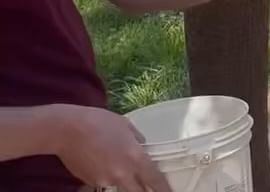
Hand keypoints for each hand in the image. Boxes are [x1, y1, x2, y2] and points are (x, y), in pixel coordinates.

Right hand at [49, 104, 170, 191]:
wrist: (68, 130)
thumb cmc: (99, 122)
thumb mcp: (125, 125)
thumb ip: (137, 138)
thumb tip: (142, 146)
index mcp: (134, 157)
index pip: (155, 179)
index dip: (164, 188)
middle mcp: (121, 173)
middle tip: (148, 188)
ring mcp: (104, 181)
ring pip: (119, 186)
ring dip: (121, 180)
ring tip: (111, 157)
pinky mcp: (90, 183)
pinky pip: (103, 181)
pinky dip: (104, 174)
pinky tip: (97, 158)